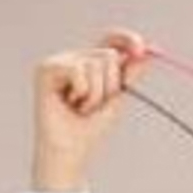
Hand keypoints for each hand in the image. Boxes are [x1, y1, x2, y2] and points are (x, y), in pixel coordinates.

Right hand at [31, 28, 154, 178]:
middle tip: (94, 106)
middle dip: (110, 87)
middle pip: (108, 55)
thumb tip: (146, 55)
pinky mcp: (46, 68)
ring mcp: (59, 61)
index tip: (141, 49)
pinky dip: (81, 91)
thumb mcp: (115, 100)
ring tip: (81, 108)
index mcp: (91, 63)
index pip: (110, 40)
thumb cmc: (89, 130)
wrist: (71, 153)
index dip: (126, 39)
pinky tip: (69, 103)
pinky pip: (77, 70)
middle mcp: (74, 58)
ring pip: (95, 64)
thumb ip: (128, 75)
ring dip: (95, 95)